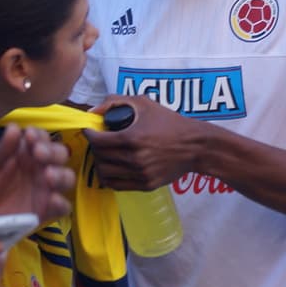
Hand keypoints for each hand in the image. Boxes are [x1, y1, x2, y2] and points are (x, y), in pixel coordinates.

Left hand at [0, 124, 73, 231]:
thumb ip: (2, 149)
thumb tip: (14, 127)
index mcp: (29, 153)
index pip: (42, 138)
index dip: (39, 136)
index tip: (30, 136)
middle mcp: (43, 167)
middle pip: (60, 155)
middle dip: (53, 152)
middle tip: (39, 153)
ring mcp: (48, 188)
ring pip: (67, 178)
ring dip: (61, 175)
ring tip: (48, 176)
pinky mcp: (48, 209)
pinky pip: (63, 206)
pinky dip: (61, 203)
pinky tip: (52, 200)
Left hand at [84, 95, 207, 189]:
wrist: (196, 146)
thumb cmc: (170, 122)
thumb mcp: (144, 103)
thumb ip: (115, 102)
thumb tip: (92, 112)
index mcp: (131, 138)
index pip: (97, 141)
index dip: (89, 134)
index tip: (90, 130)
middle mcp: (133, 158)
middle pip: (99, 157)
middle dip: (95, 148)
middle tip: (99, 142)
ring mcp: (139, 174)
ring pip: (105, 173)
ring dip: (100, 163)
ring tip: (105, 156)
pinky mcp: (145, 185)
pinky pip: (117, 185)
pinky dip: (110, 177)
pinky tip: (112, 169)